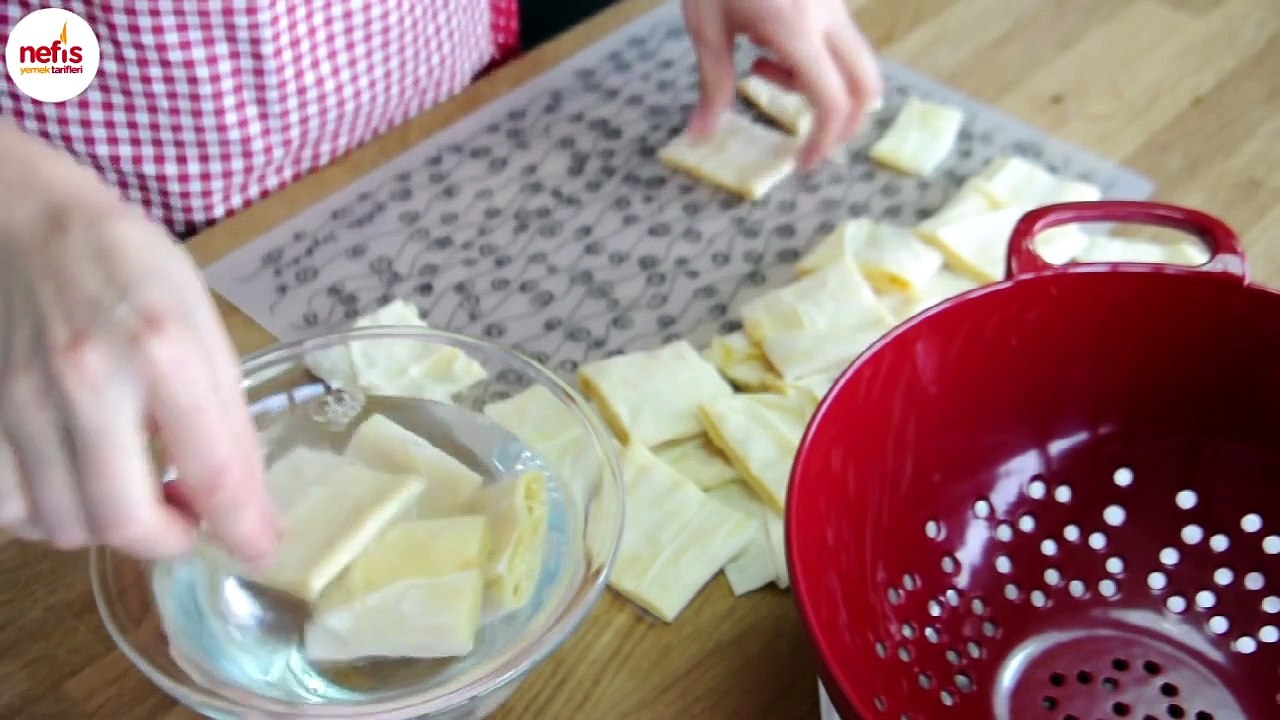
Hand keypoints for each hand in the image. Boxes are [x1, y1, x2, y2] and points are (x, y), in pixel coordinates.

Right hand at [0, 120, 278, 562]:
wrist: (20, 218)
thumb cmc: (125, 264)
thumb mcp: (200, 322)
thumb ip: (223, 412)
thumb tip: (244, 502)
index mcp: (164, 351)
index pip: (214, 471)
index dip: (244, 528)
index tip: (260, 548)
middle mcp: (87, 383)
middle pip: (125, 521)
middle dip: (169, 540)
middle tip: (188, 520)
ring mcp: (20, 403)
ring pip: (66, 525)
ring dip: (111, 525)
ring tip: (133, 489)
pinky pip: (9, 508)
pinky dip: (48, 513)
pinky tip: (73, 482)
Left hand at [683, 0, 882, 168]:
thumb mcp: (705, 26)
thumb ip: (712, 84)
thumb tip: (701, 134)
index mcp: (796, 28)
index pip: (830, 101)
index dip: (823, 141)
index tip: (804, 163)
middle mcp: (827, 17)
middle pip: (866, 85)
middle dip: (843, 121)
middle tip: (808, 138)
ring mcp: (835, 3)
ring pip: (854, 62)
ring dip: (820, 85)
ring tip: (763, 69)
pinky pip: (838, 39)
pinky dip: (815, 59)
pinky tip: (769, 44)